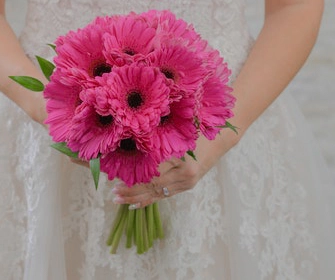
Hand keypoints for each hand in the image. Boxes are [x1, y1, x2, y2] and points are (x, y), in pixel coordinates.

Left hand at [111, 129, 238, 208]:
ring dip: (138, 198)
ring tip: (120, 200)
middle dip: (132, 191)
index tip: (117, 179)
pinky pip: (165, 195)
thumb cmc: (196, 130)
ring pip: (158, 193)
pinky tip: (136, 204)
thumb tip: (129, 150)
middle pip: (153, 186)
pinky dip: (150, 199)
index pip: (152, 174)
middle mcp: (185, 175)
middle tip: (114, 194)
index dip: (134, 178)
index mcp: (182, 160)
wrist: (220, 138)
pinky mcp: (187, 186)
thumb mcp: (175, 134)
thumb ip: (157, 143)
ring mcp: (187, 183)